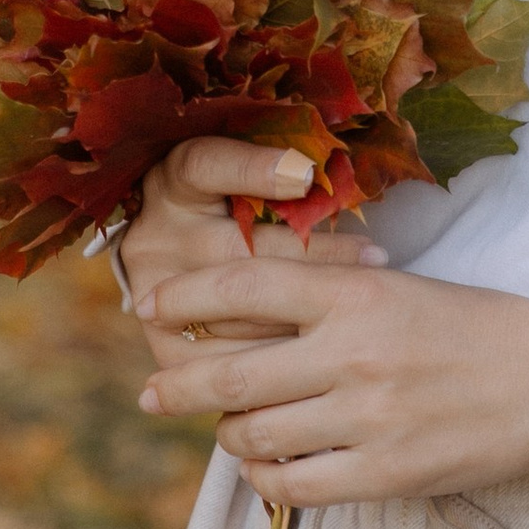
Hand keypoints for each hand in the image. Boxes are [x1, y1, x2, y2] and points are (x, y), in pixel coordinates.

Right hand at [122, 136, 374, 352]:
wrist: (172, 268)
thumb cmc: (228, 211)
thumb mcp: (238, 176)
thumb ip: (272, 169)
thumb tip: (319, 171)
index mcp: (172, 182)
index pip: (205, 165)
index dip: (253, 169)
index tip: (307, 173)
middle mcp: (157, 236)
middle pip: (234, 247)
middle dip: (310, 254)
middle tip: (374, 255)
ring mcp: (155, 296)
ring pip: (233, 310)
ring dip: (302, 312)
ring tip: (361, 307)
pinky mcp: (164, 348)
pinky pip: (226, 362)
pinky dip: (276, 363)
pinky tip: (323, 357)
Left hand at [134, 229, 528, 506]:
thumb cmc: (473, 326)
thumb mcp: (396, 288)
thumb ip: (324, 300)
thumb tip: (238, 318)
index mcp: (356, 292)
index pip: (242, 285)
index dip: (184, 296)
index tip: (151, 306)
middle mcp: (353, 353)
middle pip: (229, 372)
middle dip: (175, 386)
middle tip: (149, 393)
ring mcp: (367, 418)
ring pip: (253, 435)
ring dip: (229, 435)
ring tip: (232, 430)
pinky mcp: (384, 475)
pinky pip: (293, 487)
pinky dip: (266, 481)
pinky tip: (268, 470)